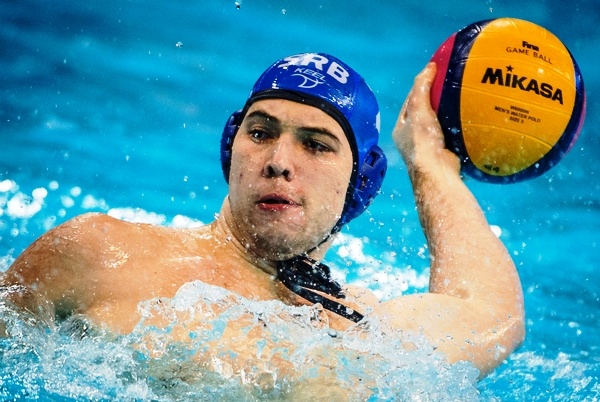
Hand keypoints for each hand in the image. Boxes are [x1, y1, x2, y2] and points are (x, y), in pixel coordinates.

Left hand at [393, 63, 459, 177]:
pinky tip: (465, 114)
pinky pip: (448, 131)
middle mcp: (411, 137)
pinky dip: (455, 122)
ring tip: (460, 95)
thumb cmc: (423, 140)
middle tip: (449, 83)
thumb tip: (429, 67)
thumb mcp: (419, 109)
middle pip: (423, 111)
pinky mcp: (441, 150)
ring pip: (437, 121)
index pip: (410, 100)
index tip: (434, 73)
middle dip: (435, 98)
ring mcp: (426, 145)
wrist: (437, 171)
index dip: (421, 86)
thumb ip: (421, 88)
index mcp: (400, 128)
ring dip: (446, 110)